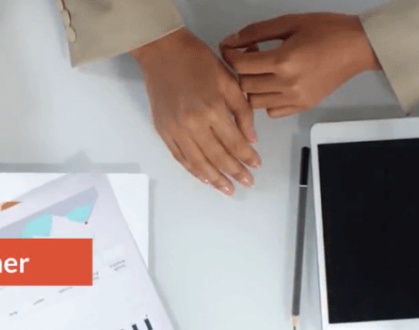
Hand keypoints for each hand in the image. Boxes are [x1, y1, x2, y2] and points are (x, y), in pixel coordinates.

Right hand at [130, 28, 260, 195]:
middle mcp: (193, 124)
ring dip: (214, 178)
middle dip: (234, 172)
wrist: (163, 52)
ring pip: (198, 163)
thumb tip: (251, 137)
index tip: (256, 165)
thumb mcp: (227, 79)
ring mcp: (176, 130)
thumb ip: (241, 110)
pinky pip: (180, 157)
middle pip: (218, 157)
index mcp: (212, 109)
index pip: (234, 142)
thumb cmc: (195, 60)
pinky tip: (204, 177)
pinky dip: (193, 170)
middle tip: (246, 182)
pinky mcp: (163, 131)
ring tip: (226, 188)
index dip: (247, 157)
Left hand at [220, 13, 381, 117]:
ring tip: (263, 70)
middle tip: (251, 54)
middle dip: (241, 69)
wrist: (359, 46)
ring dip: (252, 86)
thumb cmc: (330, 31)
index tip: (230, 48)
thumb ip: (257, 31)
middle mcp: (288, 83)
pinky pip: (271, 111)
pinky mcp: (303, 106)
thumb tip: (231, 40)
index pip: (240, 65)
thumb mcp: (290, 22)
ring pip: (254, 101)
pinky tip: (274, 84)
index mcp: (284, 60)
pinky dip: (267, 100)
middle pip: (244, 84)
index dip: (229, 55)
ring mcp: (295, 98)